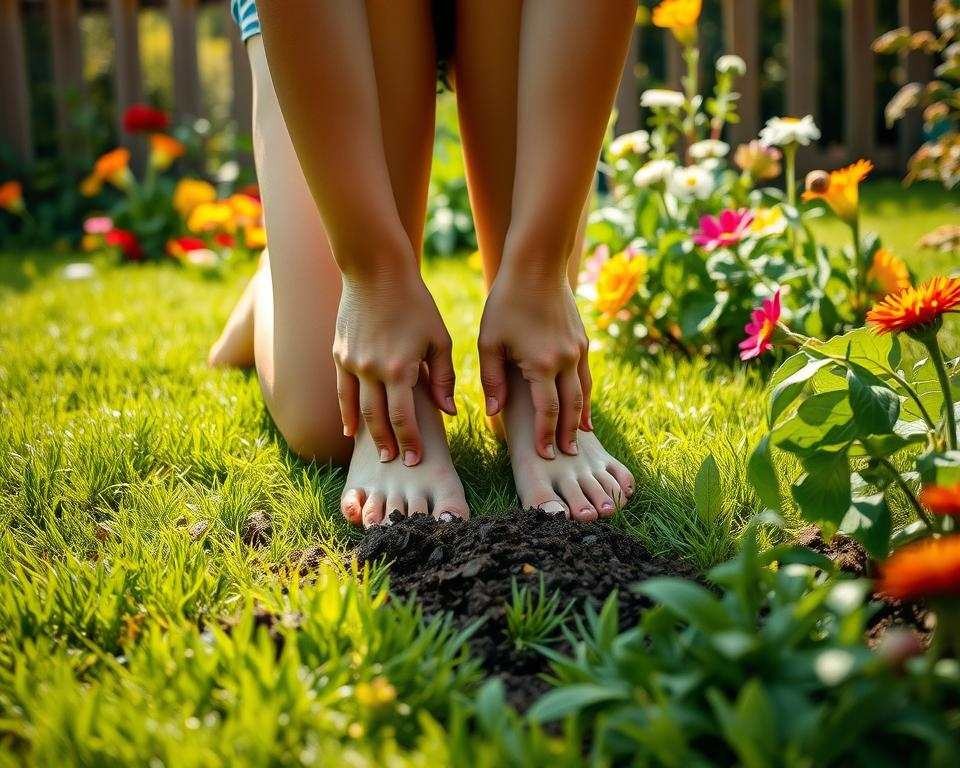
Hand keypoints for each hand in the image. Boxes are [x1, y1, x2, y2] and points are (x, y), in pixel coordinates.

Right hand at [334, 270, 455, 464]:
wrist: (376, 271)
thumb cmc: (415, 302)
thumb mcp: (438, 338)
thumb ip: (442, 377)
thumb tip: (448, 412)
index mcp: (400, 368)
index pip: (404, 417)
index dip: (410, 441)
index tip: (415, 459)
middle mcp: (372, 370)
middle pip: (378, 418)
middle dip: (389, 443)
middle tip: (395, 462)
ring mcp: (351, 362)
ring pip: (356, 408)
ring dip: (366, 433)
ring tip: (376, 451)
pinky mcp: (339, 354)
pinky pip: (341, 391)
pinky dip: (346, 412)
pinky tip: (350, 427)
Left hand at [478, 276, 591, 458]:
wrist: (537, 266)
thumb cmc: (506, 302)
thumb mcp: (489, 341)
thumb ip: (492, 379)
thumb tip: (495, 412)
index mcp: (541, 364)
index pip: (547, 411)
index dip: (546, 435)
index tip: (544, 454)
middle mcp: (565, 360)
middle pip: (572, 408)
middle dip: (569, 434)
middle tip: (567, 455)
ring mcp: (578, 350)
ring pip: (584, 393)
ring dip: (581, 417)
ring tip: (580, 437)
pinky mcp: (582, 340)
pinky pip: (586, 376)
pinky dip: (586, 395)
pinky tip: (582, 405)